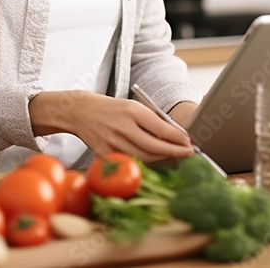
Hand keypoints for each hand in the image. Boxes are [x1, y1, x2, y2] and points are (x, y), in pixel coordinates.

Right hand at [29, 91, 193, 162]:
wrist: (80, 111)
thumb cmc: (111, 108)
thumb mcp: (132, 107)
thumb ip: (151, 120)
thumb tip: (175, 135)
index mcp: (131, 111)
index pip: (161, 128)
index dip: (177, 138)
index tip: (189, 142)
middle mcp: (122, 127)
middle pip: (154, 146)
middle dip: (174, 151)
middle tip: (188, 153)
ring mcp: (112, 142)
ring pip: (143, 157)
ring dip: (162, 159)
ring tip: (174, 156)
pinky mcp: (105, 154)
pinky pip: (130, 162)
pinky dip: (144, 162)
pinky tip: (155, 161)